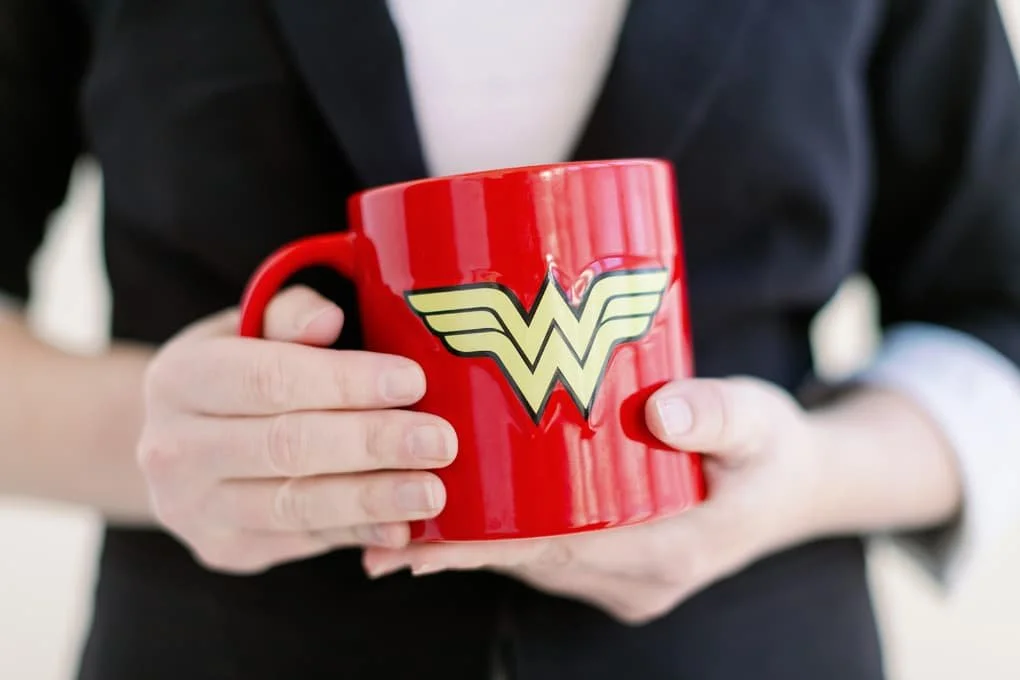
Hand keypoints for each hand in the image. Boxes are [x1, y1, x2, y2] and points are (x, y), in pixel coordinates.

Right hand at [138, 286, 457, 573]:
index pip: (270, 380)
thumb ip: (290, 314)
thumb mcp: (252, 326)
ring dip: (372, 500)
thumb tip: (327, 320)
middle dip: (372, 443)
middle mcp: (173, 449)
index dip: (345, 382)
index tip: (413, 382)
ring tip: (432, 492)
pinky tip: (403, 527)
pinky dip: (357, 534)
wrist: (188, 440)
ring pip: (295, 505)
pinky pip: (303, 541)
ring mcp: (193, 509)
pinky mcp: (226, 550)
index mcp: (180, 379)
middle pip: (287, 447)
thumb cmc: (241, 369)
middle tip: (439, 441)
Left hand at [362, 377, 829, 623]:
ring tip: (397, 528)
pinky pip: (550, 556)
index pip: (561, 552)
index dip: (490, 545)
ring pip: (535, 562)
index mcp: (671, 553)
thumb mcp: (759, 421)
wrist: (794, 485)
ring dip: (473, 546)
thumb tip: (665, 411)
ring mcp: (627, 579)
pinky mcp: (616, 565)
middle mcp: (640, 579)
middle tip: (382, 533)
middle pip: (533, 562)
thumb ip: (718, 414)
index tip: (426, 536)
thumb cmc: (773, 449)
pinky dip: (504, 539)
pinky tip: (456, 522)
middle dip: (461, 549)